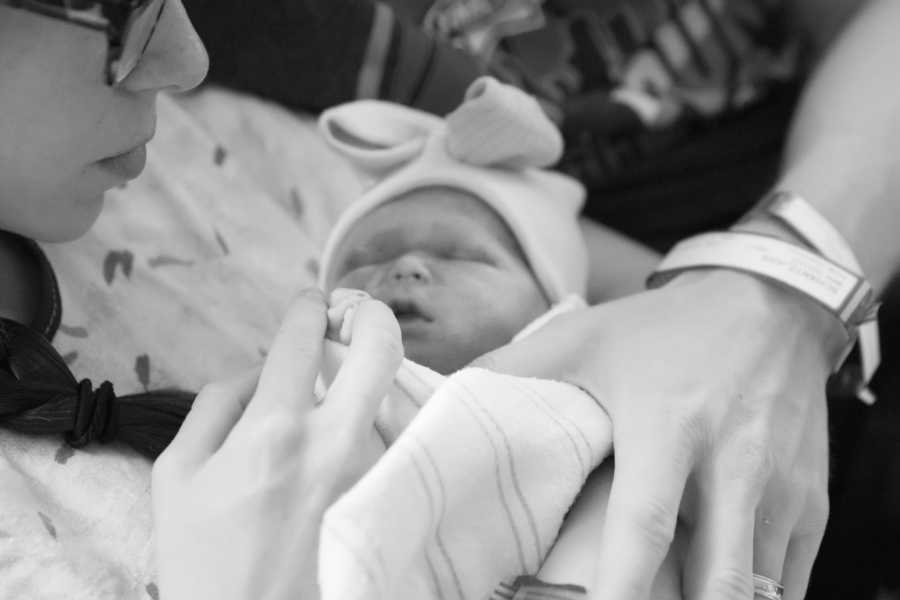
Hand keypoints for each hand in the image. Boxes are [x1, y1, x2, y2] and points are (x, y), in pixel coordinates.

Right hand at [152, 289, 402, 599]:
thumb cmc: (203, 560)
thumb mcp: (177, 475)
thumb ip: (216, 404)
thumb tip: (261, 369)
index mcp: (274, 430)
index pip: (303, 337)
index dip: (307, 306)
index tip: (311, 301)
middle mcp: (336, 444)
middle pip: (380, 349)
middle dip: (372, 315)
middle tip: (357, 313)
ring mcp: (373, 473)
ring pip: (393, 394)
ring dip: (374, 376)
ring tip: (350, 382)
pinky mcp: (389, 499)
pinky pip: (396, 437)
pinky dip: (382, 418)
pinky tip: (358, 428)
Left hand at [475, 269, 844, 599]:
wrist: (770, 306)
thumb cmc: (664, 331)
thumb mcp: (583, 337)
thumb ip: (511, 370)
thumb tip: (442, 401)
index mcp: (668, 426)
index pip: (643, 527)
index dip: (620, 591)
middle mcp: (732, 462)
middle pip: (718, 579)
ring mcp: (780, 487)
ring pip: (755, 588)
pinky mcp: (810, 503)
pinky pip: (787, 579)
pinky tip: (710, 596)